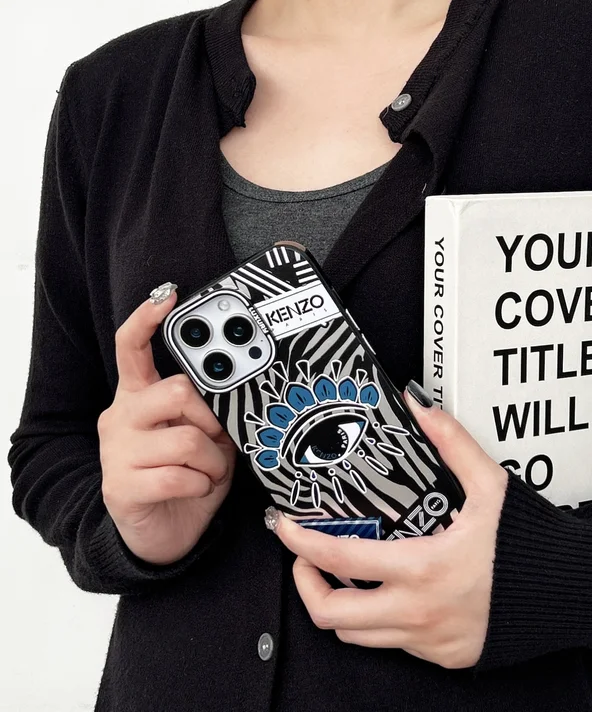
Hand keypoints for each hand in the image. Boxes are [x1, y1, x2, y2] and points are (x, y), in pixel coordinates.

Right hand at [97, 284, 235, 564]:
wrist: (159, 533)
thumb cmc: (185, 477)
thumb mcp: (203, 438)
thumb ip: (210, 411)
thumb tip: (237, 390)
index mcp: (138, 398)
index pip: (133, 348)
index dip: (148, 320)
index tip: (167, 296)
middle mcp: (121, 417)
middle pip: (176, 392)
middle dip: (211, 418)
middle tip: (218, 438)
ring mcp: (117, 452)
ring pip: (186, 439)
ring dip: (214, 460)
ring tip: (211, 471)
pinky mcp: (121, 487)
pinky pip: (180, 475)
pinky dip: (203, 483)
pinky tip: (198, 489)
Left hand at [273, 384, 508, 668]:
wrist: (574, 592)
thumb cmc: (531, 543)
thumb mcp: (491, 486)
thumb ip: (452, 443)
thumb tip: (420, 407)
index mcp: (423, 569)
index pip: (340, 560)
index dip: (301, 543)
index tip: (285, 527)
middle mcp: (419, 612)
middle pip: (332, 615)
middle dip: (306, 585)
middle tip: (308, 558)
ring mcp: (430, 640)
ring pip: (358, 636)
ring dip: (341, 606)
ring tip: (343, 575)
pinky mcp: (445, 656)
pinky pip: (395, 645)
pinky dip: (380, 620)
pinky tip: (391, 592)